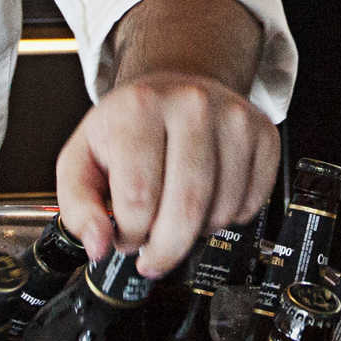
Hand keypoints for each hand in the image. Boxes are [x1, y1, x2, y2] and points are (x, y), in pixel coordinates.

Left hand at [56, 0, 279, 275]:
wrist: (176, 86)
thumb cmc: (128, 127)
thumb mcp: (81, 158)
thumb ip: (77, 207)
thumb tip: (98, 245)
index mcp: (139, 107)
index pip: (138, 198)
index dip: (128, 235)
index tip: (124, 237)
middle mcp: (192, 105)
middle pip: (186, 209)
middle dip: (165, 249)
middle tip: (153, 254)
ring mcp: (234, 118)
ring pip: (221, 212)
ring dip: (196, 233)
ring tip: (175, 214)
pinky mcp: (264, 134)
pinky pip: (250, 205)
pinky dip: (227, 218)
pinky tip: (206, 200)